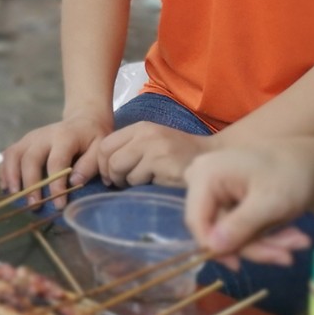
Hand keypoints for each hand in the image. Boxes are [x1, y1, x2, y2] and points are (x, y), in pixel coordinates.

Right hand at [2, 110, 111, 207]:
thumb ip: (89, 165)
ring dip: (11, 176)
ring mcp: (30, 138)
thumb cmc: (92, 139)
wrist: (82, 120)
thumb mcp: (99, 149)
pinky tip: (5, 186)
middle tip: (33, 205)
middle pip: (30, 158)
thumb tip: (74, 182)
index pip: (56, 162)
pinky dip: (4, 170)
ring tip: (14, 195)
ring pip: (14, 154)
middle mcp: (43, 136)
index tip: (59, 205)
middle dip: (30, 183)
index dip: (56, 184)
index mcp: (64, 137)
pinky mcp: (23, 142)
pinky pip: (8, 155)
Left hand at [95, 121, 211, 189]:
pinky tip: (157, 183)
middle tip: (121, 184)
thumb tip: (102, 168)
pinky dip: (144, 186)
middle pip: (110, 160)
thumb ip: (129, 148)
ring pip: (122, 171)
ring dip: (128, 183)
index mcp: (140, 127)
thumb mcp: (152, 142)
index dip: (102, 164)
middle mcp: (146, 135)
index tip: (109, 176)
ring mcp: (156, 149)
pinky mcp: (164, 165)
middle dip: (112, 176)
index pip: (105, 144)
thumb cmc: (177, 154)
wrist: (211, 157)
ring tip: (143, 183)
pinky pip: (139, 181)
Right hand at [183, 144, 313, 267]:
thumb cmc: (290, 175)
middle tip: (289, 257)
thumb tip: (213, 248)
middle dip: (254, 245)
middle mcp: (200, 180)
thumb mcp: (271, 203)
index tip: (239, 267)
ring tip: (300, 242)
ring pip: (228, 232)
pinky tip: (289, 234)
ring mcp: (210, 189)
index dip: (213, 247)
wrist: (305, 162)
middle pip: (216, 228)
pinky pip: (234, 226)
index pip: (196, 220)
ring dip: (264, 243)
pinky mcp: (221, 198)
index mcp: (205, 174)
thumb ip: (241, 225)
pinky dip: (262, 235)